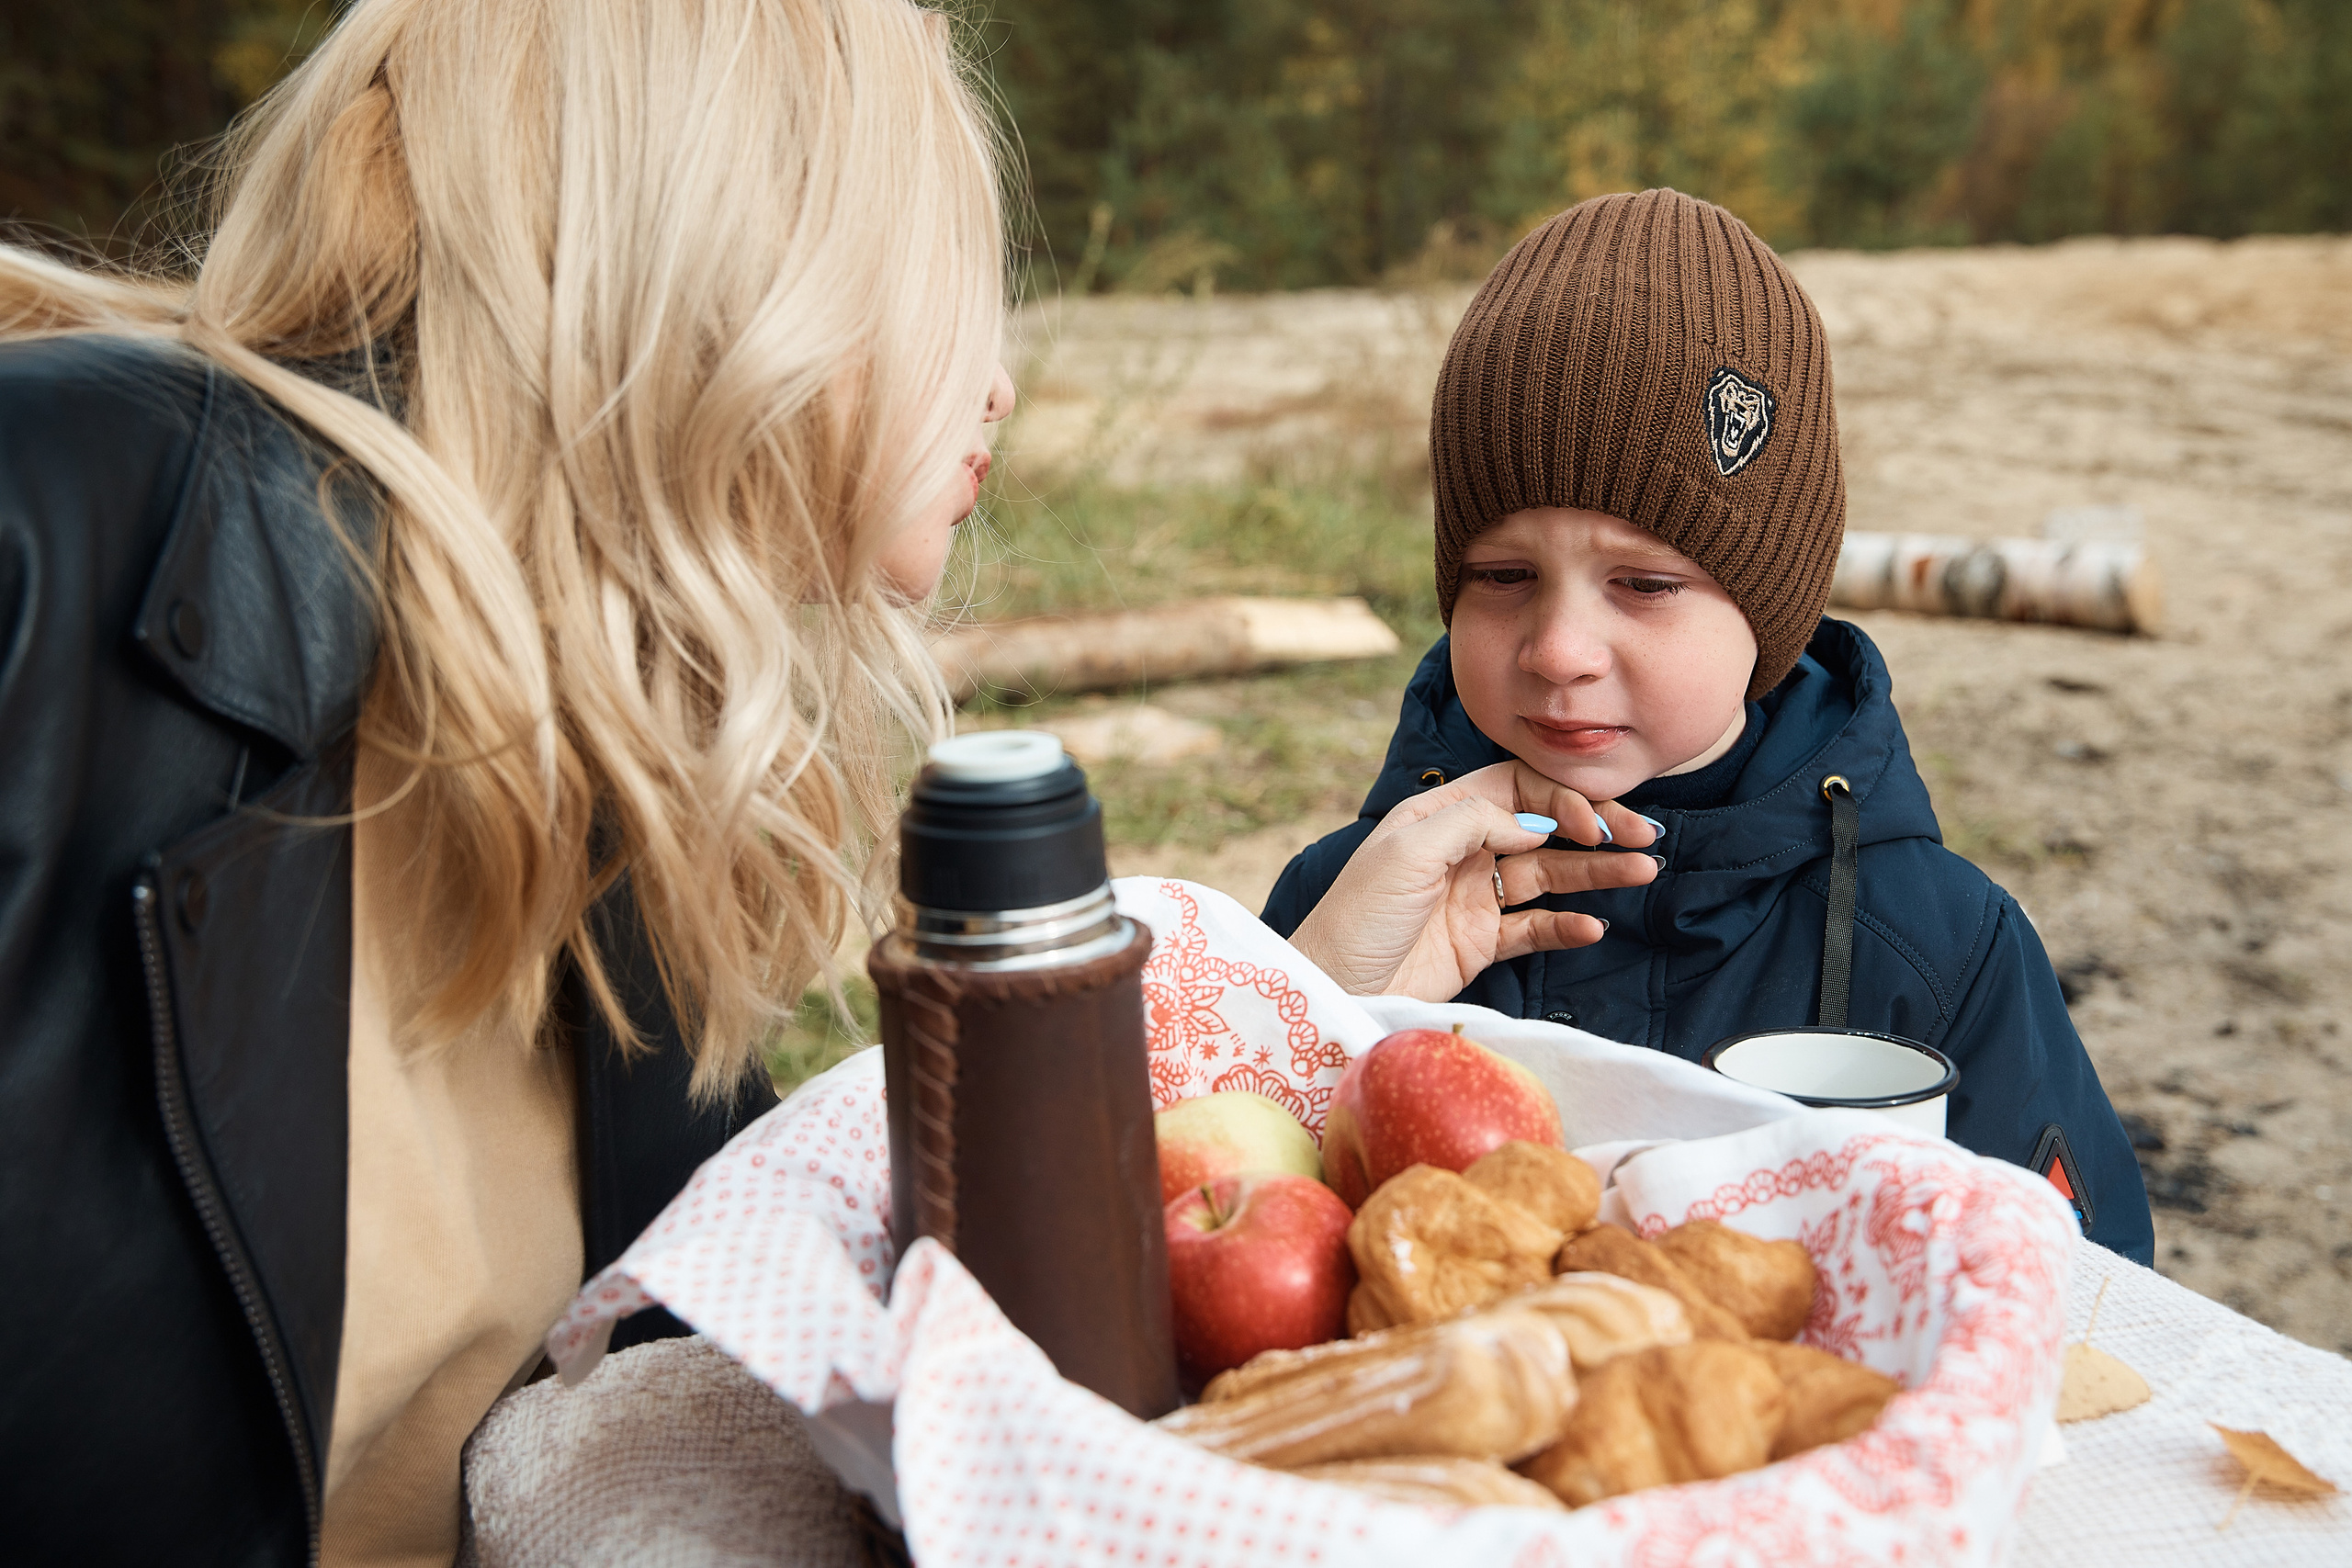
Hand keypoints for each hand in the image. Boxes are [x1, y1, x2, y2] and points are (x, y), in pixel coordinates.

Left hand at [1286, 761, 1659, 1000]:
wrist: (1334, 988)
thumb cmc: (1357, 915)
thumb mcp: (1408, 851)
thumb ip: (1472, 822)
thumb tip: (1532, 821)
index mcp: (1439, 816)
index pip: (1516, 788)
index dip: (1559, 798)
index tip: (1591, 821)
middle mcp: (1462, 850)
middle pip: (1543, 829)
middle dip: (1595, 830)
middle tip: (1645, 837)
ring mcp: (1474, 897)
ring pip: (1549, 876)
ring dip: (1596, 874)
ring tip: (1643, 872)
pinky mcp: (1480, 943)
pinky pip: (1534, 928)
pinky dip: (1566, 926)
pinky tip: (1592, 926)